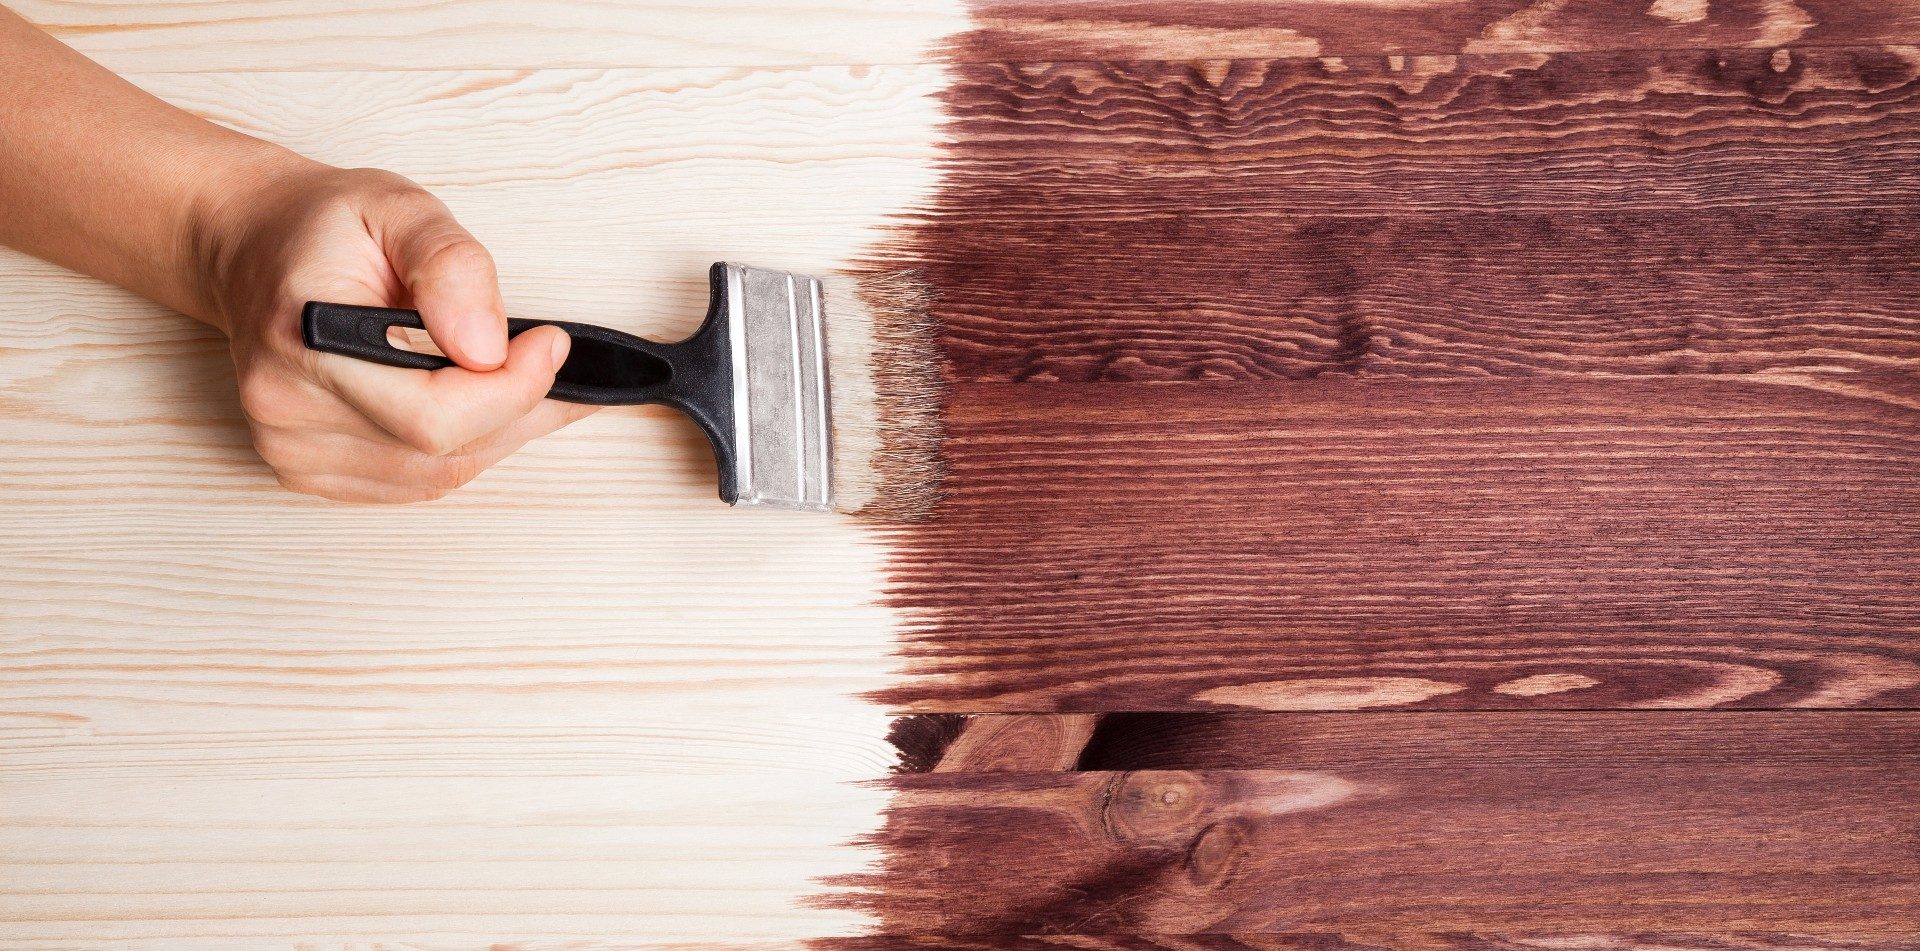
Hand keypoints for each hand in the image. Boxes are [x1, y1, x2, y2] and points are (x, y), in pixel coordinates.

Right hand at [197, 161, 598, 501]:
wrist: (256, 250)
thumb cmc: (326, 228)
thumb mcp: (399, 208)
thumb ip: (452, 267)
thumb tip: (489, 347)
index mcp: (304, 337)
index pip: (432, 415)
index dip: (512, 390)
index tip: (551, 344)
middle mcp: (286, 406)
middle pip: (442, 451)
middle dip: (519, 408)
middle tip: (555, 364)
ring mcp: (292, 448)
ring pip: (438, 474)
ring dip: (499, 431)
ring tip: (528, 381)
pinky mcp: (305, 471)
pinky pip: (414, 482)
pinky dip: (462, 448)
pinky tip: (480, 405)